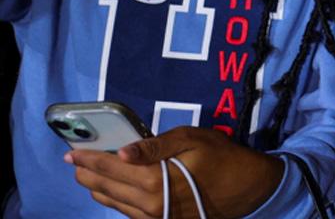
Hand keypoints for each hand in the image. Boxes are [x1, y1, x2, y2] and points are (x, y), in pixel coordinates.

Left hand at [67, 126, 283, 218]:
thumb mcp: (193, 139)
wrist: (247, 188)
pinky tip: (112, 190)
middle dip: (87, 173)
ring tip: (88, 174)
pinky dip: (114, 200)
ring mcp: (153, 217)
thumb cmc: (222, 156)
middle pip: (105, 188)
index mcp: (154, 179)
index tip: (70, 153)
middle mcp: (148, 203)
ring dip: (98, 187)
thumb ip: (156, 145)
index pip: (109, 168)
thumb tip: (122, 152)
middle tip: (75, 161)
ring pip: (112, 203)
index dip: (88, 159)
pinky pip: (127, 213)